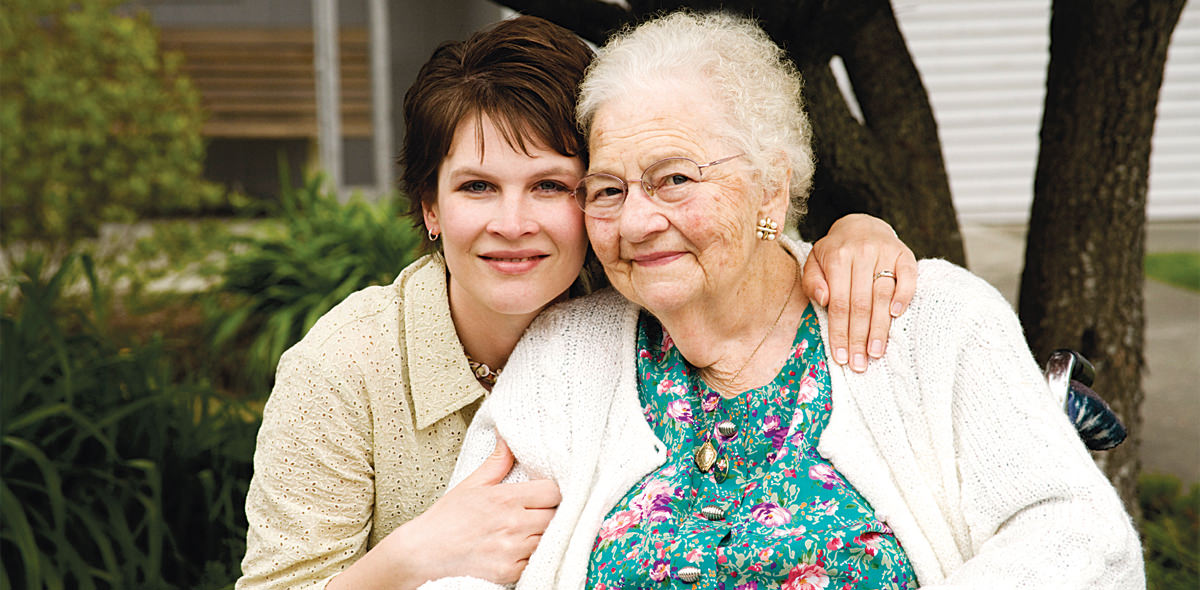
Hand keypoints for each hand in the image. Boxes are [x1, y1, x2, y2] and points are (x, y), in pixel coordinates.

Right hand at [329, 435, 560, 589]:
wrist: (423, 554)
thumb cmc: (445, 520)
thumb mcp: (471, 485)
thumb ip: (497, 463)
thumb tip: (507, 439)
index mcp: (506, 499)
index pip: (553, 492)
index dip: (552, 492)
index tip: (546, 494)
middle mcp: (513, 525)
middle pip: (557, 516)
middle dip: (551, 513)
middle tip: (539, 513)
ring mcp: (513, 551)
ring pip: (550, 539)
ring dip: (544, 535)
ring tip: (527, 531)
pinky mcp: (510, 572)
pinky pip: (536, 561)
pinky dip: (532, 556)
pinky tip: (518, 549)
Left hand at [802, 214, 915, 372]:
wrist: (862, 226)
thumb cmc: (835, 252)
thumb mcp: (814, 261)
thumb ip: (812, 281)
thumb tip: (823, 299)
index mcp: (838, 257)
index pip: (839, 303)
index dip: (840, 332)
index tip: (840, 357)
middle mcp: (862, 253)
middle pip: (861, 304)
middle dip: (859, 338)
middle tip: (859, 364)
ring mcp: (886, 253)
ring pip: (883, 295)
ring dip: (880, 328)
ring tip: (875, 352)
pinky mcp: (905, 254)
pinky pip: (907, 278)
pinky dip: (903, 297)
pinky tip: (896, 316)